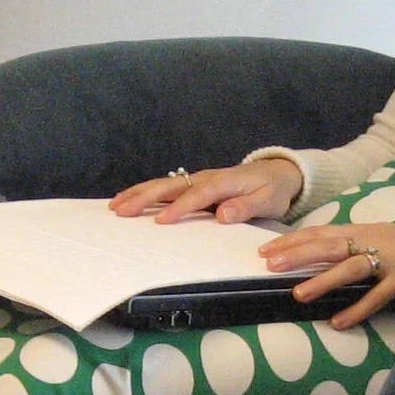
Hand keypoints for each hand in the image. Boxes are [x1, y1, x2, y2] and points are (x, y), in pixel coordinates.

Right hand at [111, 157, 303, 225]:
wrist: (279, 173)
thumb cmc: (273, 190)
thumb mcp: (268, 201)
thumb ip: (246, 207)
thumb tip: (223, 214)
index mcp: (224, 182)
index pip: (197, 196)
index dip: (179, 208)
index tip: (161, 221)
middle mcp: (206, 177)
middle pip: (171, 186)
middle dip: (145, 198)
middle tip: (122, 210)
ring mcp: (198, 179)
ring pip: (163, 184)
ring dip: (138, 194)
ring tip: (116, 205)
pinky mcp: (194, 184)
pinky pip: (166, 187)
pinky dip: (145, 192)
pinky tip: (129, 199)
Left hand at [260, 221, 394, 330]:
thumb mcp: (386, 241)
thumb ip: (360, 248)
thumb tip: (327, 261)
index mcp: (367, 230)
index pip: (323, 233)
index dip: (294, 241)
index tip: (267, 250)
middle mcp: (376, 239)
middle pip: (330, 245)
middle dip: (298, 254)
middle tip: (270, 264)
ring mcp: (392, 258)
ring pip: (350, 267)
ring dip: (323, 280)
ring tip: (298, 293)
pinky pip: (378, 295)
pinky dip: (358, 309)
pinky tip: (339, 322)